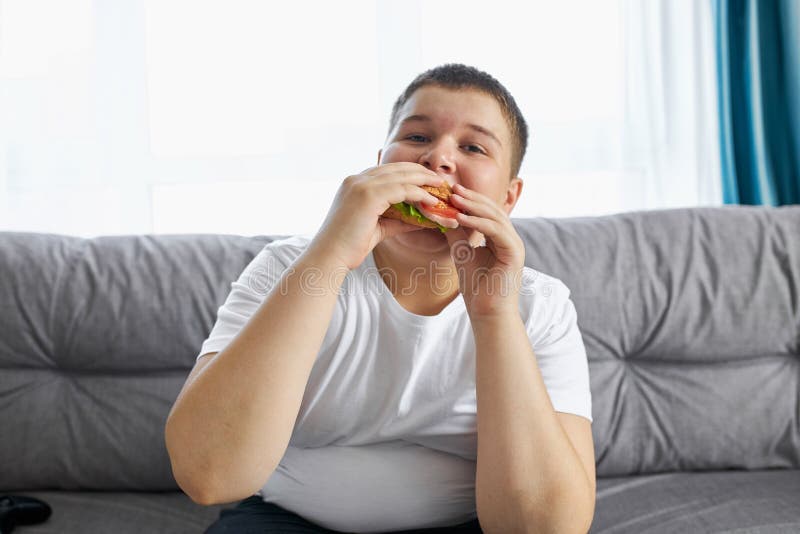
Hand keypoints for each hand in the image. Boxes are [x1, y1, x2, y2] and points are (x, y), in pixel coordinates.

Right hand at [309, 163, 444, 269]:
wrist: (330, 257)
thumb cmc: (349, 247)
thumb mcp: (377, 228)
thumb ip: (397, 220)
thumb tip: (421, 220)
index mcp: (354, 184)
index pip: (387, 171)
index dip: (409, 173)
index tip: (427, 180)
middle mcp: (356, 179)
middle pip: (397, 168)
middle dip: (420, 172)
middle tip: (439, 180)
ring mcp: (361, 185)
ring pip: (402, 176)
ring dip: (424, 181)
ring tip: (440, 187)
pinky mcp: (369, 195)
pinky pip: (402, 189)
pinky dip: (419, 194)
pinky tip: (431, 201)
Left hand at [443, 183, 525, 317]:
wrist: (487, 313)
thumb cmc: (477, 288)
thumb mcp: (462, 253)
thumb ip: (457, 233)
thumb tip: (443, 214)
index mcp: (500, 237)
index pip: (487, 212)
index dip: (470, 200)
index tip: (450, 191)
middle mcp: (510, 238)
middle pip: (493, 210)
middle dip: (472, 198)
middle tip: (452, 189)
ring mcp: (515, 244)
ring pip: (495, 217)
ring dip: (473, 207)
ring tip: (454, 199)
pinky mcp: (514, 253)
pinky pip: (496, 231)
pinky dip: (478, 223)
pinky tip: (461, 218)